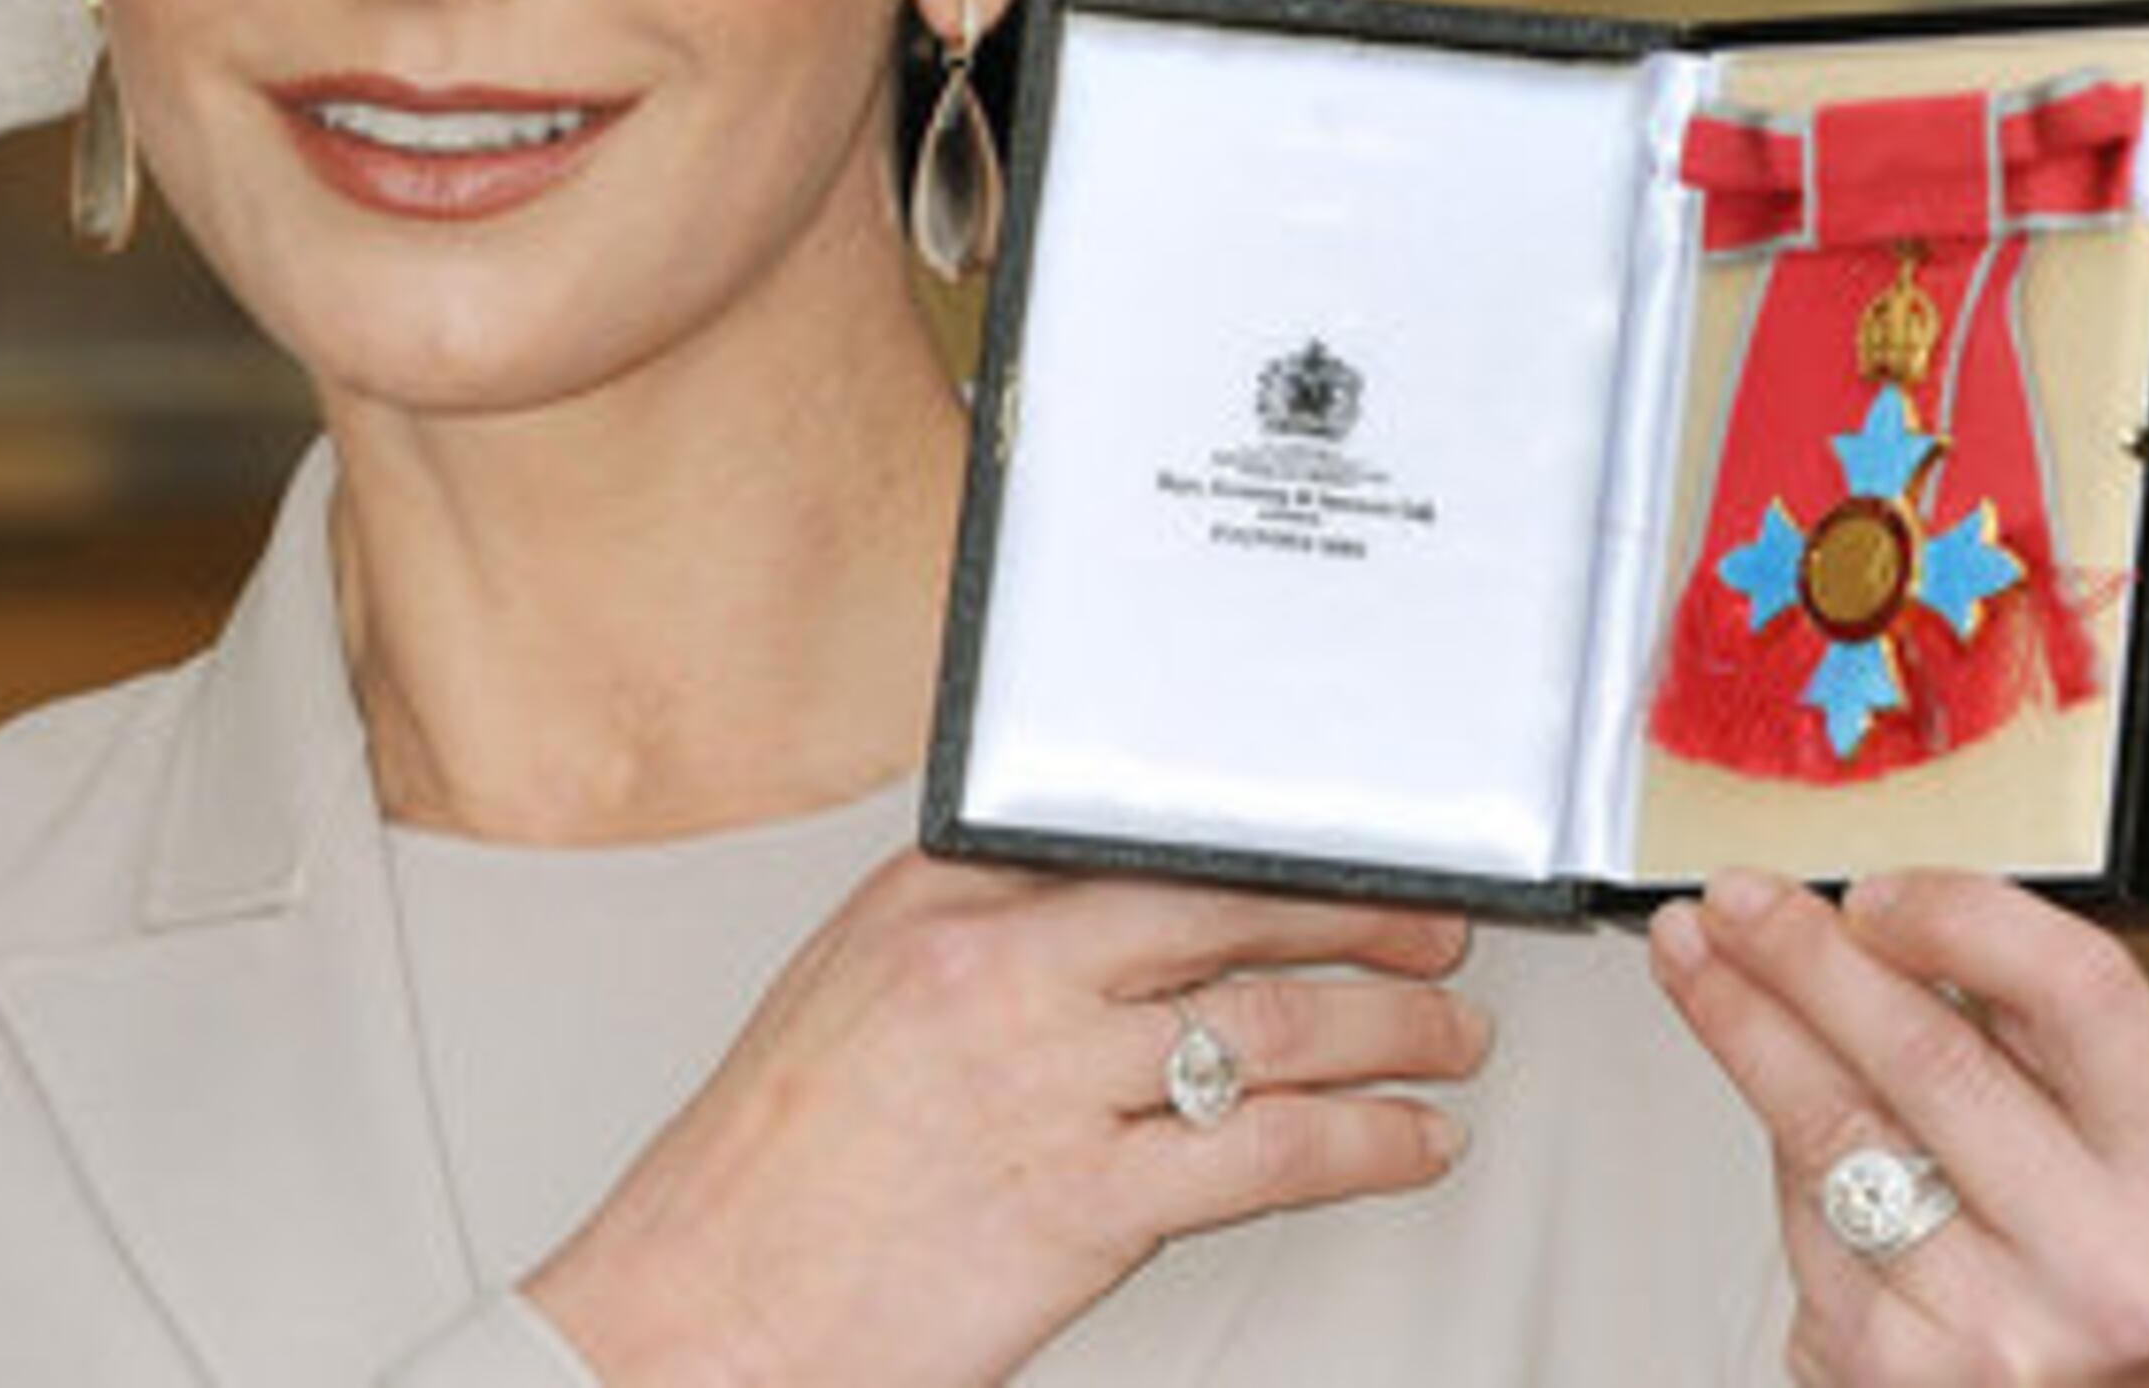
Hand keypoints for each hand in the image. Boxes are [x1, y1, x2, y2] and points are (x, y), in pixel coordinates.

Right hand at [526, 850, 1482, 1387]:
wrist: (701, 1310)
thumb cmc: (771, 1168)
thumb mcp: (858, 988)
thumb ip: (982, 936)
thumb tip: (1124, 917)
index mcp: (938, 898)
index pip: (1140, 837)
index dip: (1266, 844)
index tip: (1334, 850)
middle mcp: (1000, 966)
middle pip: (1228, 909)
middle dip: (1361, 916)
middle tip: (1432, 924)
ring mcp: (1046, 1081)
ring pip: (1272, 1028)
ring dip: (1391, 1030)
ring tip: (1448, 1035)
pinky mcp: (1084, 1203)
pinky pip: (1269, 1155)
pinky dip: (1368, 1144)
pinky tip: (1409, 1142)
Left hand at [1649, 867, 2148, 1387]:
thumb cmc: (2094, 1269)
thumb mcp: (2118, 1153)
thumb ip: (2023, 1040)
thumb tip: (1859, 926)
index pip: (2079, 994)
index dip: (1961, 916)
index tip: (1873, 890)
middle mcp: (2100, 1265)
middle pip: (1927, 1053)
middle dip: (1807, 955)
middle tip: (1738, 898)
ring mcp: (1990, 1327)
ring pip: (1834, 1127)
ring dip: (1741, 1020)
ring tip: (1695, 955)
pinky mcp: (1887, 1364)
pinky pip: (1803, 1213)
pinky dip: (1777, 1143)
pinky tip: (1765, 1095)